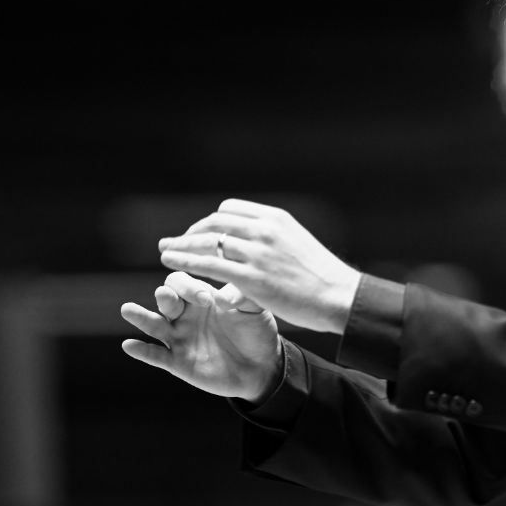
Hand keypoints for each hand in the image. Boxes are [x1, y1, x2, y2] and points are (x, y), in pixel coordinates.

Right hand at [120, 271, 281, 401]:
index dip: (188, 287)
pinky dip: (142, 351)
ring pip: (154, 324)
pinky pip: (156, 355)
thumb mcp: (255, 310)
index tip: (205, 299)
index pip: (182, 282)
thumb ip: (243, 298)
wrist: (261, 367)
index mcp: (201, 297)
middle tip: (167, 297)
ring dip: (140, 317)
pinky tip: (129, 345)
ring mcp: (180, 337)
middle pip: (165, 298)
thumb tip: (224, 297)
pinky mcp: (178, 362)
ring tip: (128, 309)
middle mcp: (186, 314)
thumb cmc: (256, 332)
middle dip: (165, 296)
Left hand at [157, 198, 361, 333]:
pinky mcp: (252, 277)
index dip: (210, 221)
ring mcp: (257, 252)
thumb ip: (273, 238)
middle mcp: (264, 229)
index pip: (230, 209)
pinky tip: (171, 264)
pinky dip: (185, 261)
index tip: (200, 232)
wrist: (340, 296)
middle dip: (190, 232)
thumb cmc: (322, 276)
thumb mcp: (297, 243)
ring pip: (207, 241)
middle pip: (214, 222)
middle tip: (175, 242)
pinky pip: (208, 264)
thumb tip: (253, 241)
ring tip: (165, 252)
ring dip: (181, 245)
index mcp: (275, 218)